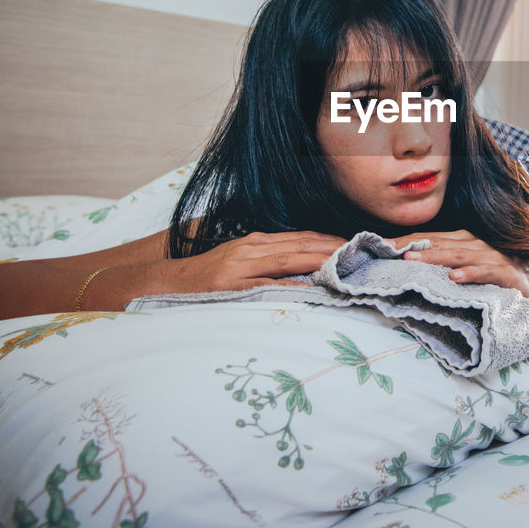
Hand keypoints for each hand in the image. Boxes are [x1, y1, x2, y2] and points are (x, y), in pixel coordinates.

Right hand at [163, 231, 345, 292]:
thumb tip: (301, 269)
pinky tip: (310, 290)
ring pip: (289, 259)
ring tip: (344, 264)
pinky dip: (290, 286)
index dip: (329, 240)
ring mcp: (242, 265)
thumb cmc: (206, 276)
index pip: (301, 237)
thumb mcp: (240, 261)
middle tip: (361, 252)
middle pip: (301, 244)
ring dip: (319, 260)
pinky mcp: (232, 285)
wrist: (167, 282)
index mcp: (257, 242)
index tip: (354, 244)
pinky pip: (267, 285)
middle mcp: (253, 248)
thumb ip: (268, 262)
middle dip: (333, 247)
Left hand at [395, 229, 528, 302]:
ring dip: (435, 256)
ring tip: (414, 259)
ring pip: (459, 254)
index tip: (380, 246)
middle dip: (413, 245)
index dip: (405, 240)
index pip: (429, 238)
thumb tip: (406, 266)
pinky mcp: (506, 273)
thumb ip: (441, 266)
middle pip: (440, 243)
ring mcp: (491, 257)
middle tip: (389, 249)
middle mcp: (475, 245)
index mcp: (463, 241)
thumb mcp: (464, 270)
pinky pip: (486, 271)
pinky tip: (454, 277)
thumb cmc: (493, 279)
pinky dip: (470, 273)